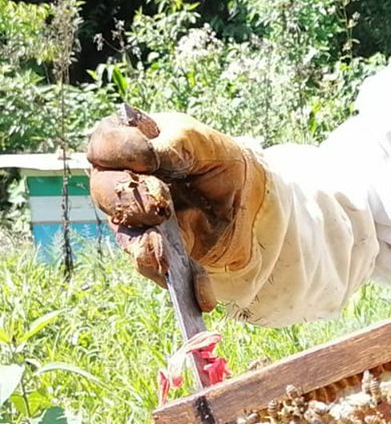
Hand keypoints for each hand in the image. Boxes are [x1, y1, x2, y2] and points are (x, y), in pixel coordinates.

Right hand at [88, 109, 265, 310]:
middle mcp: (123, 184)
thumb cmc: (219, 161)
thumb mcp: (202, 143)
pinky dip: (171, 272)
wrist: (252, 202)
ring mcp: (136, 221)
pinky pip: (153, 266)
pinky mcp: (154, 253)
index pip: (105, 144)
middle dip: (129, 197)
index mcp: (129, 144)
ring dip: (146, 240)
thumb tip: (146, 157)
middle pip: (104, 190)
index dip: (118, 149)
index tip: (145, 157)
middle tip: (160, 205)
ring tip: (166, 243)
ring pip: (126, 234)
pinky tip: (188, 281)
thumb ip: (174, 145)